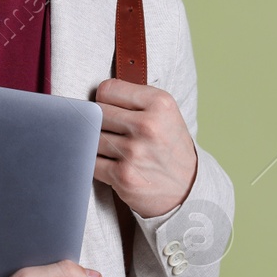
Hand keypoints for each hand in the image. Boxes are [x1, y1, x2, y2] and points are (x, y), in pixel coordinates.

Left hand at [93, 78, 197, 217]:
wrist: (188, 187)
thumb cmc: (168, 144)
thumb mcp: (163, 112)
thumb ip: (131, 99)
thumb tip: (88, 100)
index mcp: (159, 103)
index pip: (106, 90)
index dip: (104, 101)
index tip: (112, 110)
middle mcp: (148, 125)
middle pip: (95, 113)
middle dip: (98, 122)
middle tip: (112, 132)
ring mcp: (134, 152)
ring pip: (90, 138)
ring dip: (96, 144)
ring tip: (114, 149)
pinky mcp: (123, 176)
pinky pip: (90, 162)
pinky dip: (95, 164)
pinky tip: (111, 164)